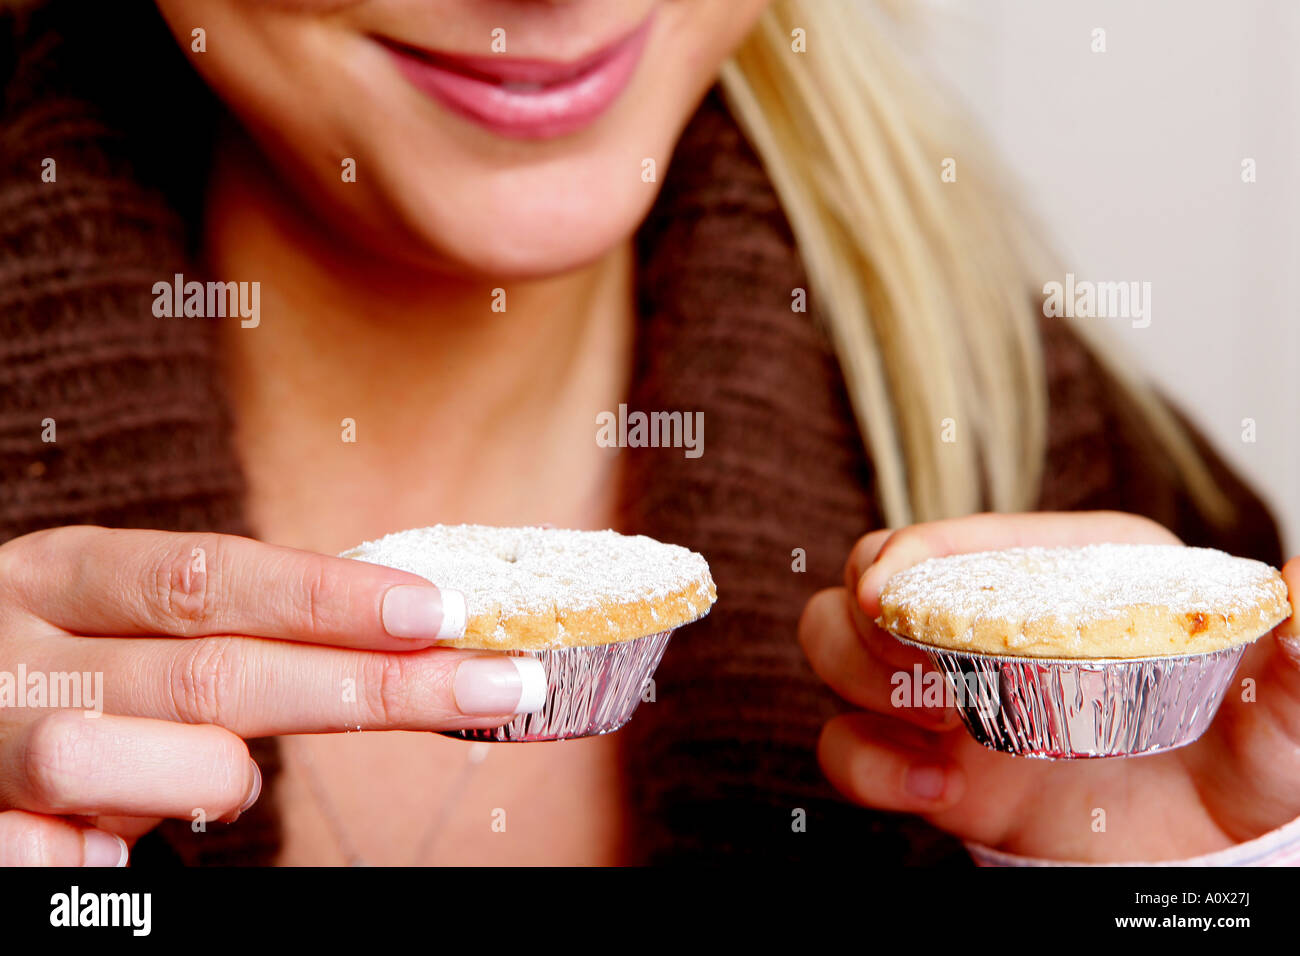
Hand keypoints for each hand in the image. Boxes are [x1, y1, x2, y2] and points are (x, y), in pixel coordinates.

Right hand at [0, 526, 539, 865]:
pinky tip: (111, 843)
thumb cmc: (61, 674)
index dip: (331, 596)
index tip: (445, 612)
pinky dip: (106, 857)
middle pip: (213, 670)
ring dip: (206, 778)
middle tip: (493, 689)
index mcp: (66, 574)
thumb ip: (226, 632)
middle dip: (368, 686)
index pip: (213, 576)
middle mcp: (22, 648)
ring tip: (219, 783)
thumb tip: (400, 638)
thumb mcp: (125, 627)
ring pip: (117, 758)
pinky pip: (55, 857)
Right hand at [799, 511, 1299, 861]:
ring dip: (856, 676)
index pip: (959, 539)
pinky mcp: (926, 760)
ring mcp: (946, 690)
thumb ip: (1294, 661)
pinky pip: (846, 745)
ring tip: (931, 726)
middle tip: (909, 666)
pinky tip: (927, 788)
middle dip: (869, 620)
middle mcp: (986, 621)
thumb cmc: (1241, 753)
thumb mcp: (1278, 713)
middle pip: (870, 579)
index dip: (908, 552)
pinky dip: (865, 764)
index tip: (888, 587)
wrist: (1208, 846)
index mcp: (1061, 574)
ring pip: (836, 643)